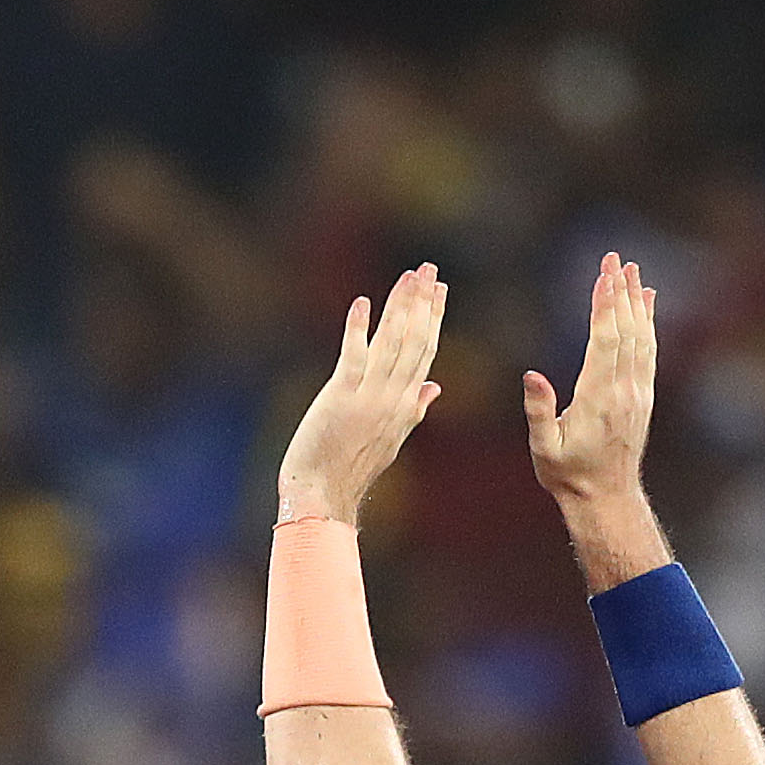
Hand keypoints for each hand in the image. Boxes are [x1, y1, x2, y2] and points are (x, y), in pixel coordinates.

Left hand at [275, 264, 445, 523]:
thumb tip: (434, 387)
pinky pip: (354, 356)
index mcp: (407, 406)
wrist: (324, 494)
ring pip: (392, 343)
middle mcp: (394, 398)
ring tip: (409, 276)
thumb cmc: (351, 468)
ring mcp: (370, 397)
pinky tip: (362, 303)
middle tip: (430, 269)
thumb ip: (414, 409)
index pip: (426, 352)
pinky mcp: (342, 397)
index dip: (434, 319)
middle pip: (415, 341)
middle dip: (423, 302)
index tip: (440, 290)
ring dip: (400, 306)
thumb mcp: (392, 438)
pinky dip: (358, 328)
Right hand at [523, 253, 656, 511]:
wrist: (606, 496)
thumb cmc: (567, 473)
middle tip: (616, 259)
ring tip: (633, 271)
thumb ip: (538, 411)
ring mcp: (637, 392)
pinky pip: (648, 351)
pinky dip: (648, 323)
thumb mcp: (543, 447)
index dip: (605, 305)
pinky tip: (647, 304)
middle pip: (626, 331)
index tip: (604, 275)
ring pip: (641, 337)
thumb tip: (531, 375)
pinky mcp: (642, 396)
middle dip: (621, 292)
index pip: (605, 340)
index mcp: (598, 397)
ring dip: (637, 302)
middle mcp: (623, 390)